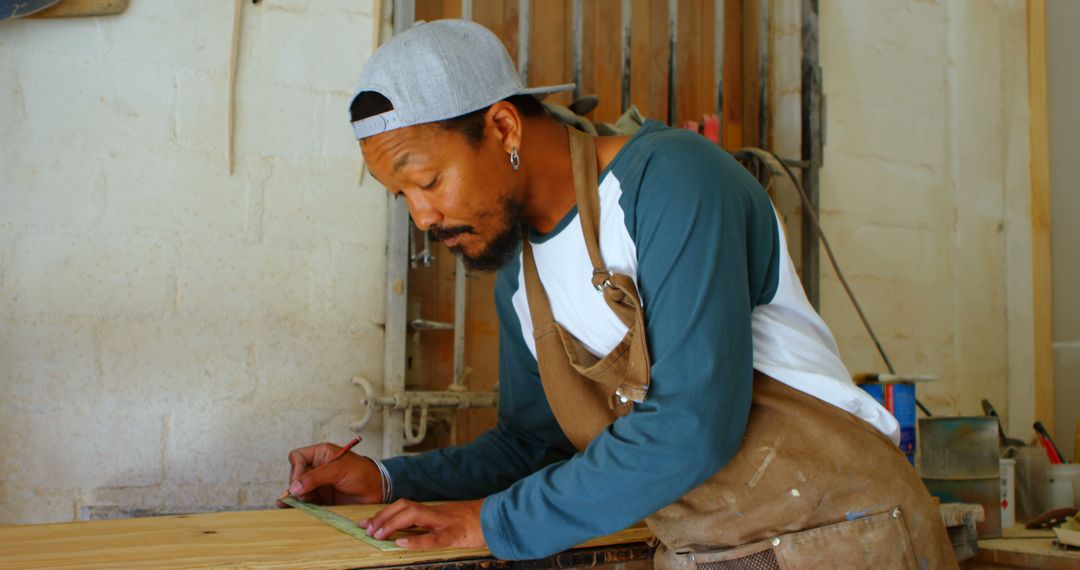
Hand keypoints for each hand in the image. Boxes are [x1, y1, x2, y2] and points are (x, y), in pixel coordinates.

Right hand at [280, 442, 383, 506]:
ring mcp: (320, 484)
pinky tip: (296, 509)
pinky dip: (302, 506)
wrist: (378, 490)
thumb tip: (294, 488)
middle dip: (295, 486)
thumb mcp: (338, 470)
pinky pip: (308, 501)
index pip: (298, 457)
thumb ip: (315, 477)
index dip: (296, 469)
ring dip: (297, 497)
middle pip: (296, 475)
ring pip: (299, 490)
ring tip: (294, 504)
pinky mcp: (323, 498)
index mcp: (321, 454)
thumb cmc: (363, 473)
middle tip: (299, 496)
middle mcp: (318, 468)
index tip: (299, 482)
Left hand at [359, 498, 486, 549]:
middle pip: (404, 506)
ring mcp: (445, 522)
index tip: (364, 523)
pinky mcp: (456, 534)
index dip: (382, 514)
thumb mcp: (447, 522)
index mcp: (433, 511)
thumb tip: (405, 535)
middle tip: (368, 530)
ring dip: (393, 524)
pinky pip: (433, 537)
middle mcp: (436, 512)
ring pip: (414, 516)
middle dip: (383, 517)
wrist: (499, 518)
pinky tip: (401, 544)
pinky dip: (416, 540)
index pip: (403, 506)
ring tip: (378, 535)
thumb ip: (428, 525)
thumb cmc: (473, 523)